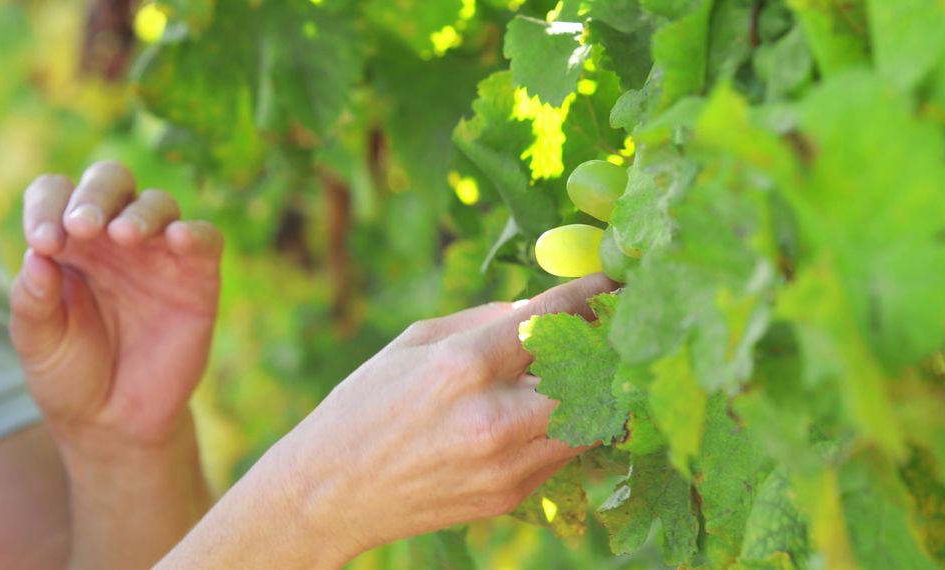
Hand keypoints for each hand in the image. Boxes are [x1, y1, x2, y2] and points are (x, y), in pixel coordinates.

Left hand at [8, 161, 222, 450]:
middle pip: (111, 181)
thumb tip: (38, 257)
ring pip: (158, 204)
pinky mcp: (198, 277)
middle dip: (95, 195)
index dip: (47, 206)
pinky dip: (195, 232)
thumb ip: (31, 300)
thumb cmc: (71, 374)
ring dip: (139, 213)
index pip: (57, 194)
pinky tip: (177, 238)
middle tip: (82, 228)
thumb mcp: (36, 342)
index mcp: (69, 241)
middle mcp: (114, 238)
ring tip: (123, 235)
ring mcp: (158, 254)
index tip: (43, 243)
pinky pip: (206, 239)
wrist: (116, 421)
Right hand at [159, 274, 615, 569]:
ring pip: (591, 420)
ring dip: (594, 389)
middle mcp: (494, 417)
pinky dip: (567, 425)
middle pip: (592, 373)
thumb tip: (541, 308)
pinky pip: (563, 452)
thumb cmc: (366, 403)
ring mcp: (506, 464)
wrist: (332, 491)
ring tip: (584, 368)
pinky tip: (550, 409)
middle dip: (605, 345)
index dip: (593, 292)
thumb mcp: (416, 341)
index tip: (613, 281)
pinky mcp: (511, 497)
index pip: (553, 317)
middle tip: (609, 328)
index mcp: (464, 365)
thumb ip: (486, 321)